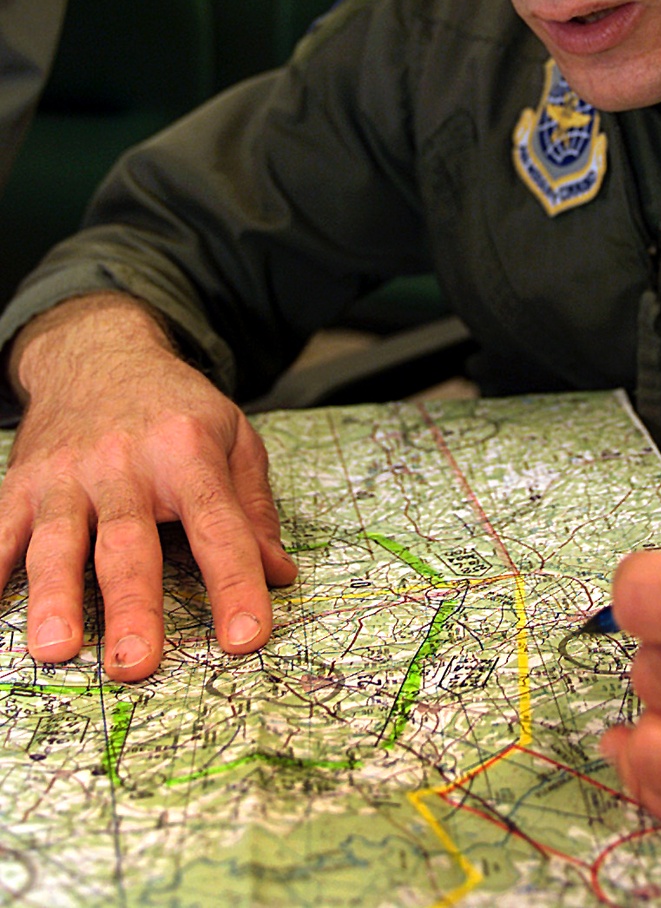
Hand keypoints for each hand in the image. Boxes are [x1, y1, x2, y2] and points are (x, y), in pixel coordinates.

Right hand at [0, 295, 296, 681]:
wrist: (99, 351)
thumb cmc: (174, 407)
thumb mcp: (233, 436)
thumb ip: (254, 508)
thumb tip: (279, 575)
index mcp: (186, 451)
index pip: (218, 523)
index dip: (234, 581)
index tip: (246, 637)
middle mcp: (123, 462)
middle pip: (129, 540)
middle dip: (132, 604)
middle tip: (135, 664)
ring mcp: (66, 474)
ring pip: (59, 540)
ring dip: (55, 596)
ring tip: (56, 649)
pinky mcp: (20, 484)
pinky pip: (1, 532)